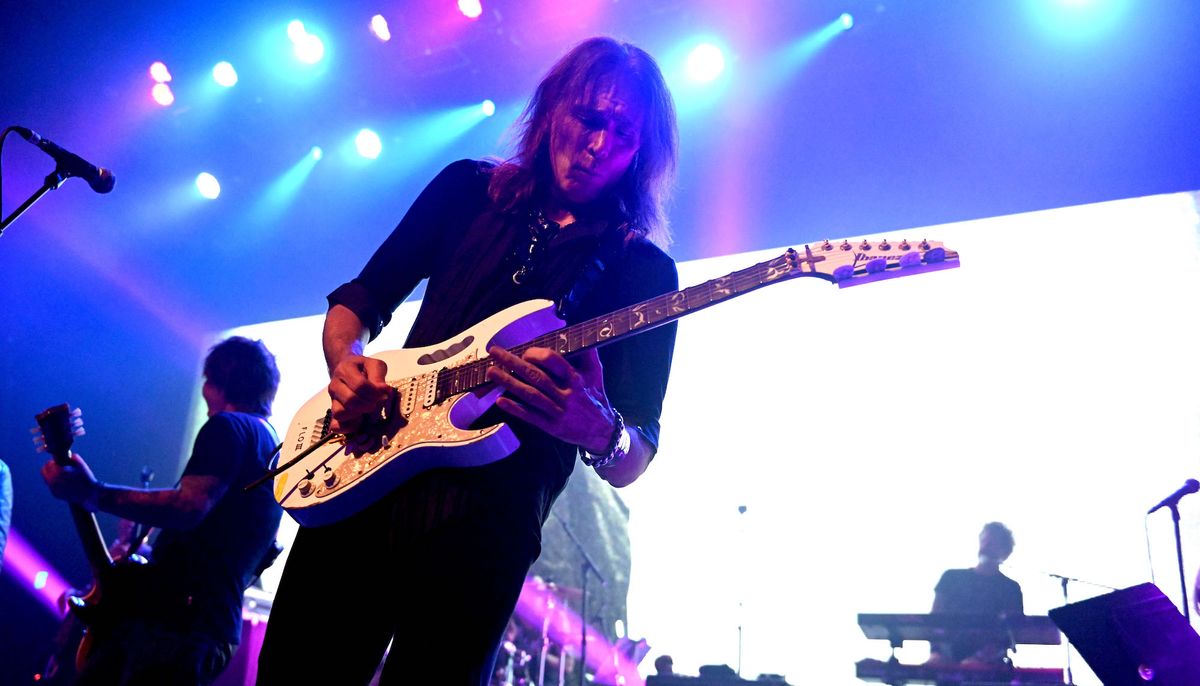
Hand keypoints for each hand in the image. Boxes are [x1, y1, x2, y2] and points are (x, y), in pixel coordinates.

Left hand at [41, 452, 99, 507]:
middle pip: (44, 471)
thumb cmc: (86, 478)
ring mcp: (53, 488)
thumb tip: (68, 454)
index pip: (48, 464)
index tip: (57, 462)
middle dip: (49, 468)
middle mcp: (54, 480)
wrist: (89, 494)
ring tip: (62, 475)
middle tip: (57, 468)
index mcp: (59, 472)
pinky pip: (51, 486)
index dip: (53, 462)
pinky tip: (64, 482)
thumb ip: (73, 457)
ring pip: (47, 479)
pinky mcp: (55, 494)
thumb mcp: (81, 464)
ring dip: (52, 475)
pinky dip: (55, 483)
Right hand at [327, 354, 391, 433]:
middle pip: (350, 400)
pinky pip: (336, 425)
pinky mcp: (333, 412)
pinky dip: (348, 426)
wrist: (348, 370)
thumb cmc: (364, 369)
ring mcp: (332, 400)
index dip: (374, 393)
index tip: (384, 393)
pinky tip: (359, 420)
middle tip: (375, 402)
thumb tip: (384, 390)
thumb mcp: (374, 365)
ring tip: (366, 409)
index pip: (360, 385)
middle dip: (368, 404)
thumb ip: (379, 376)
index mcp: (344, 370)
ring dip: (357, 414)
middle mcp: (334, 385)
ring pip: (340, 413)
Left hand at [486, 346, 614, 451]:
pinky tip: (500, 401)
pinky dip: (516, 409)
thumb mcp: (596, 373)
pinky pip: (531, 416)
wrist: (603, 430)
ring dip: (509, 383)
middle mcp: (566, 394)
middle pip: (537, 376)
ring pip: (530, 395)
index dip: (537, 355)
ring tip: (492, 372)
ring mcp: (558, 411)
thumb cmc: (596, 397)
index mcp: (576, 379)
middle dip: (513, 363)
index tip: (524, 351)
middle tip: (495, 352)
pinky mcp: (552, 427)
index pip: (554, 362)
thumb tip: (577, 330)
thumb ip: (587, 353)